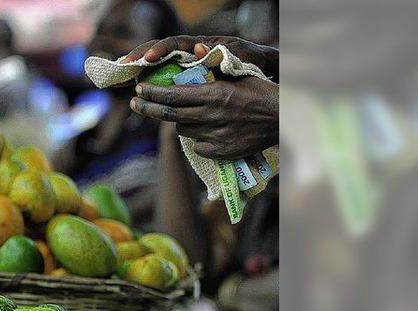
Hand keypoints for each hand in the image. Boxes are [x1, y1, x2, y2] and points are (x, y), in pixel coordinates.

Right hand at [121, 35, 278, 81]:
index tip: (148, 59)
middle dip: (137, 58)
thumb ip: (223, 55)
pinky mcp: (181, 78)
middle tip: (120, 68)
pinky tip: (132, 91)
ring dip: (134, 71)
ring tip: (116, 79)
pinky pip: (159, 79)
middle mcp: (187, 52)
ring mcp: (182, 65)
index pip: (174, 43)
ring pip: (153, 65)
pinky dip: (144, 83)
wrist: (258, 69)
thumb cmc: (251, 62)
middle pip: (156, 51)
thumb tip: (199, 51)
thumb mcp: (241, 58)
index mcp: (200, 44)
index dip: (159, 50)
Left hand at [130, 78, 278, 158]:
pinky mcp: (221, 152)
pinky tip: (204, 131)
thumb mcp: (238, 75)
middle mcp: (211, 117)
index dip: (152, 94)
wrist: (282, 121)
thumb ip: (215, 68)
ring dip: (178, 121)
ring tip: (182, 113)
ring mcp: (215, 137)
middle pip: (169, 114)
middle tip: (136, 103)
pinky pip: (197, 146)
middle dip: (148, 108)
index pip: (173, 95)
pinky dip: (196, 139)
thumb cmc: (260, 93)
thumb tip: (196, 52)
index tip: (139, 90)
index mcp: (214, 95)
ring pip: (183, 129)